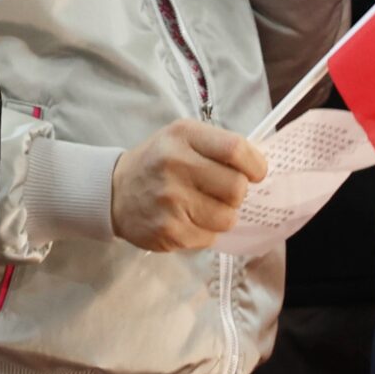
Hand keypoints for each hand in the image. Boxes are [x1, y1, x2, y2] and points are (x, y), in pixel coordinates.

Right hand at [108, 122, 267, 252]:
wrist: (114, 192)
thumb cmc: (157, 163)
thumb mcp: (182, 139)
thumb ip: (219, 148)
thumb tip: (260, 168)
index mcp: (183, 136)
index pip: (236, 150)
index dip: (255, 165)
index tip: (255, 173)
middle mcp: (175, 165)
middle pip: (237, 188)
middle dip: (236, 194)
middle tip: (221, 192)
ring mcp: (171, 201)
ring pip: (227, 218)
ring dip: (222, 215)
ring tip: (202, 207)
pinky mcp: (169, 231)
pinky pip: (209, 237)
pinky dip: (204, 231)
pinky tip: (186, 219)